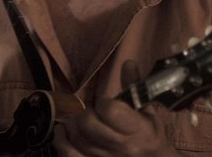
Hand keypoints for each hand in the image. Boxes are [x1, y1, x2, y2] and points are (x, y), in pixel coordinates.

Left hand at [51, 60, 180, 155]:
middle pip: (89, 125)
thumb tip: (127, 63)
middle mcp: (122, 147)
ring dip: (72, 126)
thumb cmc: (150, 136)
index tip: (107, 105)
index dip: (105, 104)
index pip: (110, 111)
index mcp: (138, 130)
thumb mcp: (148, 111)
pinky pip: (70, 155)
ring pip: (77, 140)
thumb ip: (135, 87)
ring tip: (76, 121)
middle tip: (90, 114)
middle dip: (86, 114)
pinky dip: (61, 142)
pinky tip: (62, 133)